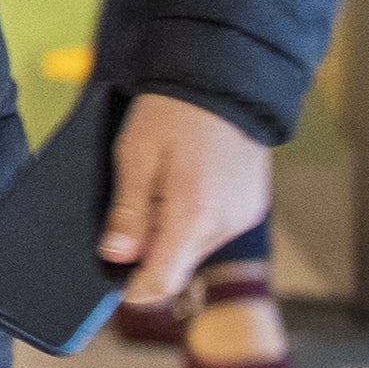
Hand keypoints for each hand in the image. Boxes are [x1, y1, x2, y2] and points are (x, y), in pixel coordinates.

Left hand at [100, 90, 275, 308]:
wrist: (226, 79)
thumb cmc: (173, 113)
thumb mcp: (135, 157)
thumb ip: (128, 211)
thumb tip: (116, 256)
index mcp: (194, 216)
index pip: (165, 279)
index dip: (137, 288)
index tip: (117, 285)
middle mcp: (225, 224)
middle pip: (180, 262)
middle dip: (151, 250)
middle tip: (128, 215)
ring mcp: (243, 216)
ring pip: (196, 245)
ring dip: (172, 231)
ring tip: (156, 187)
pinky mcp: (251, 206)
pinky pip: (214, 227)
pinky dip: (193, 217)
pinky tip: (181, 184)